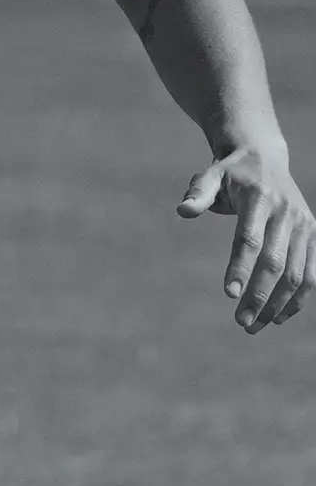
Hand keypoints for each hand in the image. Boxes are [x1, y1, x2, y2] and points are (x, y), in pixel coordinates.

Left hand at [179, 146, 314, 332]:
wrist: (265, 159)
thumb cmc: (231, 173)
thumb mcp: (211, 175)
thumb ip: (198, 192)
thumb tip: (183, 210)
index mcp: (260, 199)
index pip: (249, 239)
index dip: (240, 267)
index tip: (229, 294)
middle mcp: (288, 214)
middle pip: (276, 263)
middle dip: (260, 296)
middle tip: (241, 322)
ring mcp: (305, 226)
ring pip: (298, 274)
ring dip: (278, 304)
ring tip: (255, 326)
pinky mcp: (314, 237)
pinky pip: (311, 274)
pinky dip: (298, 299)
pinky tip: (278, 318)